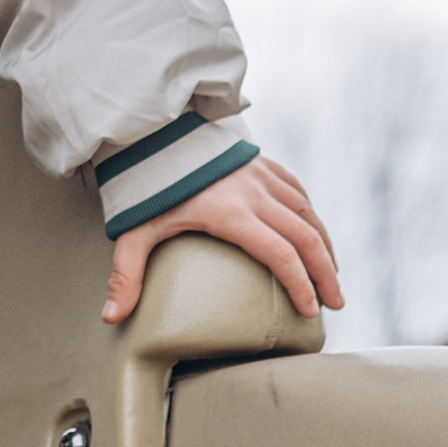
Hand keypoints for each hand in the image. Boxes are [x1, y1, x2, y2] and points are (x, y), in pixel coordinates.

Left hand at [102, 154, 340, 325]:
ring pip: (307, 214)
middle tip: (335, 303)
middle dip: (325, 274)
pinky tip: (315, 234)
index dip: (300, 285)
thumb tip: (112, 317)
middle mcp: (254, 193)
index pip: (279, 255)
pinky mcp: (261, 163)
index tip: (308, 310)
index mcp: (230, 213)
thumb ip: (126, 274)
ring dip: (325, 247)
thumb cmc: (145, 185)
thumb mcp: (133, 230)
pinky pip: (297, 191)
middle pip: (305, 238)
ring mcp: (261, 175)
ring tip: (332, 276)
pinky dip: (311, 216)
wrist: (152, 129)